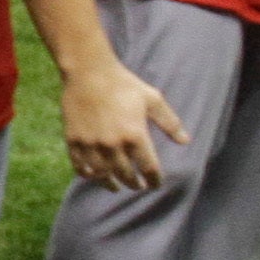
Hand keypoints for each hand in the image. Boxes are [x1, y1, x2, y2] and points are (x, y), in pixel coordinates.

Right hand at [59, 58, 187, 190]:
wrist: (88, 72)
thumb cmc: (123, 84)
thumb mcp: (152, 99)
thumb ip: (170, 122)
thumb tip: (186, 141)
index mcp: (135, 135)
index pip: (148, 168)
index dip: (154, 180)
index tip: (155, 184)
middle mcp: (113, 144)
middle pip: (125, 175)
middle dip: (134, 183)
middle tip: (138, 186)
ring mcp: (91, 143)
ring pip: (102, 174)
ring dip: (111, 184)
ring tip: (116, 187)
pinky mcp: (74, 140)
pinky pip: (80, 166)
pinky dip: (87, 175)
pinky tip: (94, 176)